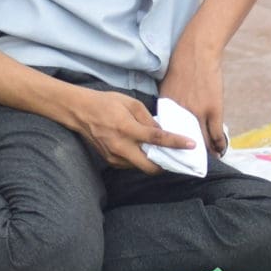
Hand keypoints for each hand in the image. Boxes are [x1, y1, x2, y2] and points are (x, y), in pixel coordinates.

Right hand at [61, 83, 193, 172]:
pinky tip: (143, 150)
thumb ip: (148, 118)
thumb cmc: (106, 103)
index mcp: (126, 128)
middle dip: (165, 165)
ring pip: (140, 167)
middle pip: (150, 166)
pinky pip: (130, 165)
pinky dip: (140, 160)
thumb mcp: (130, 103)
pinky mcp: (110, 161)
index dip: (176, 143)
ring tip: (160, 152)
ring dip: (153, 162)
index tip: (191, 145)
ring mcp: (113, 156)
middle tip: (175, 157)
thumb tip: (162, 132)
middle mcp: (120, 146)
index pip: (156, 139)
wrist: (80, 112)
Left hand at [160, 38, 228, 154]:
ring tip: (209, 159)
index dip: (173, 148)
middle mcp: (181, 114)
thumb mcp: (168, 88)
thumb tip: (172, 120)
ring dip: (207, 152)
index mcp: (168, 109)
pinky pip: (216, 133)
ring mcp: (198, 113)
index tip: (176, 158)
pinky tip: (220, 150)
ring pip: (203, 140)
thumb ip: (170, 106)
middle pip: (185, 142)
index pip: (168, 136)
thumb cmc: (181, 67)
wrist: (196, 53)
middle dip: (189, 155)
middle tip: (192, 165)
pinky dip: (219, 144)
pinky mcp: (214, 110)